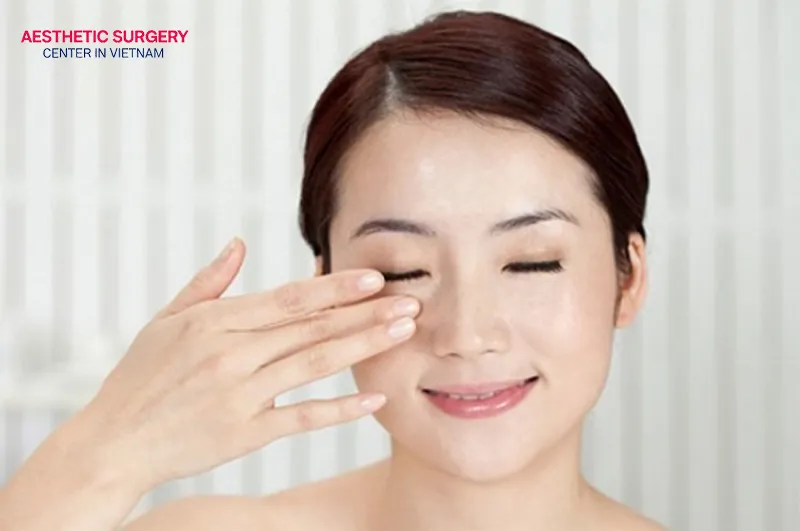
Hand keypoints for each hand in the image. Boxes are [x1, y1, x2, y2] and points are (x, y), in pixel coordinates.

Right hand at [78, 238, 418, 490]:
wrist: (113, 443)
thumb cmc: (140, 378)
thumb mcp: (166, 321)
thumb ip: (208, 283)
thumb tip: (239, 244)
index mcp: (214, 321)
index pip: (288, 298)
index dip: (335, 286)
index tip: (374, 276)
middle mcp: (232, 354)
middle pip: (311, 326)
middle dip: (365, 311)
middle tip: (411, 300)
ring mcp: (241, 395)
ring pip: (315, 363)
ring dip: (364, 345)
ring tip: (403, 331)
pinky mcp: (246, 433)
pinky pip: (303, 417)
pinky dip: (341, 408)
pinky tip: (376, 397)